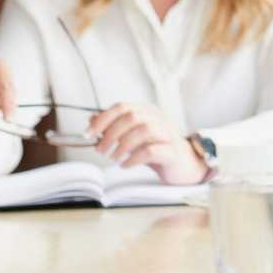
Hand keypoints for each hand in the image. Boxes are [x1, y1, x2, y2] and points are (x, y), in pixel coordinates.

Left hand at [87, 103, 206, 184]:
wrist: (184, 165)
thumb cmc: (157, 149)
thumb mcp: (132, 136)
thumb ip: (114, 127)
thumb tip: (91, 119)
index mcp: (147, 112)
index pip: (122, 107)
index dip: (103, 119)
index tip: (88, 134)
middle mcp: (158, 119)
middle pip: (131, 117)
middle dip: (110, 134)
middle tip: (100, 150)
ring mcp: (167, 134)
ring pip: (143, 130)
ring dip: (122, 145)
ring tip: (113, 158)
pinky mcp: (172, 152)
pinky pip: (151, 151)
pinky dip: (133, 158)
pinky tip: (125, 165)